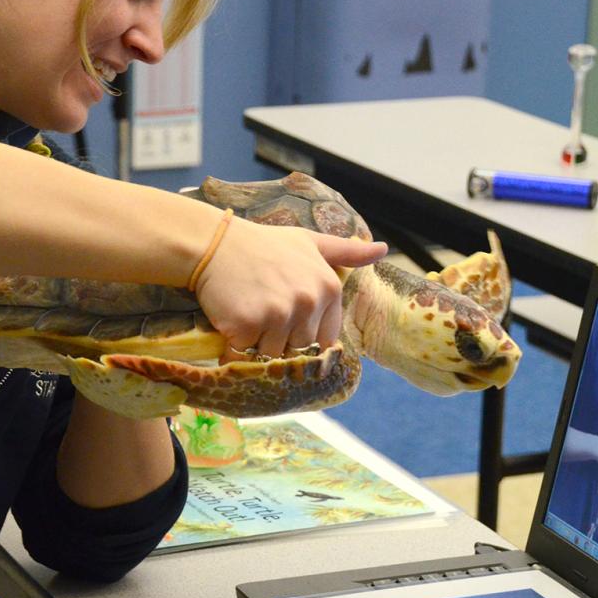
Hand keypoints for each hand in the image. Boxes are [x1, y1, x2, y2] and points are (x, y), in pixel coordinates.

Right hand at [193, 220, 386, 358]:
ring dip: (256, 343)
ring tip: (245, 312)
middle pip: (298, 347)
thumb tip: (382, 249)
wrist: (215, 244)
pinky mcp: (247, 324)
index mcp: (329, 288)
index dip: (302, 330)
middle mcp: (308, 302)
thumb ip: (345, 252)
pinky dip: (234, 345)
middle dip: (278, 337)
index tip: (284, 313)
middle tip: (260, 308)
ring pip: (272, 354)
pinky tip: (230, 319)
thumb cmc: (263, 245)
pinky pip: (244, 353)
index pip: (324, 337)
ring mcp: (278, 314)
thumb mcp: (309, 242)